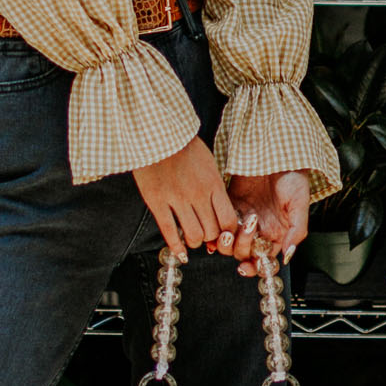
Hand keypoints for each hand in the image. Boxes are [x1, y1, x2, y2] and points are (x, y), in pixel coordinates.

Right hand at [132, 139, 240, 259]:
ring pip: (194, 235)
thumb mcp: (209, 164)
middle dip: (211, 238)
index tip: (222, 232)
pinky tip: (179, 252)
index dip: (227, 232)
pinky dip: (176, 246)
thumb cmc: (184, 147)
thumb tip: (220, 211)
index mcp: (213, 183)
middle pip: (212, 231)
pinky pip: (169, 231)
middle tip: (206, 235)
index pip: (228, 220)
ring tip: (191, 238)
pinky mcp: (157, 201)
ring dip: (195, 242)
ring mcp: (177, 198)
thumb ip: (215, 187)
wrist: (156, 133)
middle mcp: (198, 194)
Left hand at [224, 171, 310, 271]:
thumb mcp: (299, 205)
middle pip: (244, 253)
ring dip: (227, 242)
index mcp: (277, 234)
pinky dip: (216, 231)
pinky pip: (220, 225)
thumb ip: (296, 232)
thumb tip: (287, 256)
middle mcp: (260, 231)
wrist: (276, 154)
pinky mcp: (230, 206)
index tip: (247, 266)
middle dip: (241, 248)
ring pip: (230, 243)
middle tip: (247, 228)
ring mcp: (244, 219)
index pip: (264, 260)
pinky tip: (217, 228)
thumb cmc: (293, 177)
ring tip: (230, 229)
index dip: (255, 268)